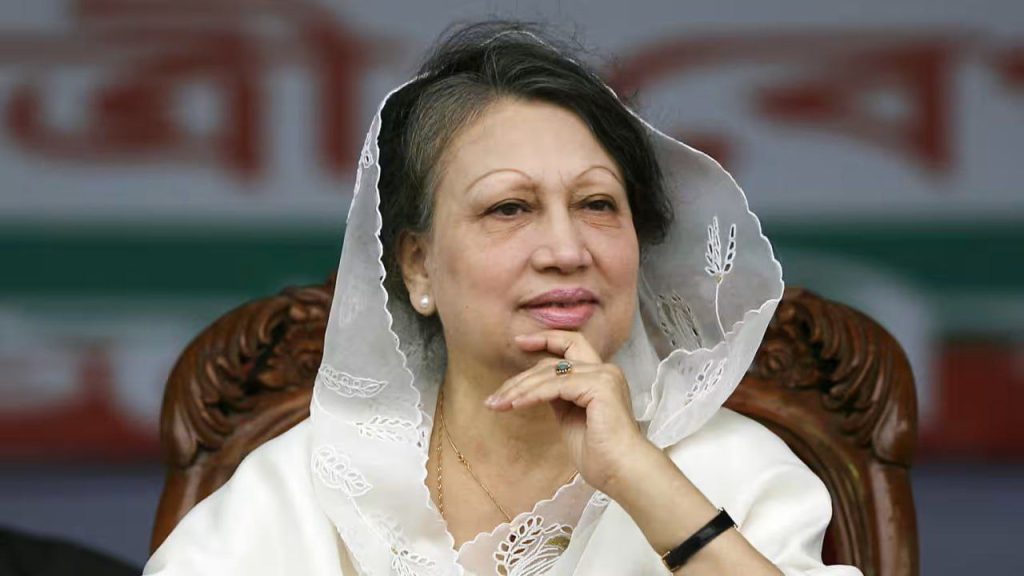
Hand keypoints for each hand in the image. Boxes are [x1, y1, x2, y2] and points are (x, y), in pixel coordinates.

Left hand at [485, 330, 649, 493]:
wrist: (621, 472)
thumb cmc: (600, 454)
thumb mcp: (570, 417)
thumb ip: (558, 396)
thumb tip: (536, 386)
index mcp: (600, 376)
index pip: (570, 345)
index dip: (545, 339)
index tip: (519, 341)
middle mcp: (604, 370)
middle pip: (553, 361)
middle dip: (521, 377)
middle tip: (495, 396)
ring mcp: (603, 376)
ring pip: (550, 373)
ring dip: (519, 389)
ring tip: (498, 404)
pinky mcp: (599, 386)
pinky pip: (556, 386)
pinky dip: (532, 395)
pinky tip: (515, 404)